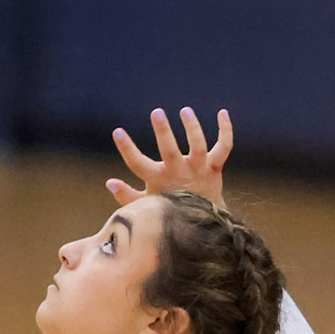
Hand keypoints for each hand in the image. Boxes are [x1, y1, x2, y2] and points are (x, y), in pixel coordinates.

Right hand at [109, 107, 232, 209]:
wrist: (204, 222)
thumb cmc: (170, 209)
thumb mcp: (147, 204)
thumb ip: (127, 195)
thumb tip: (109, 183)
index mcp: (158, 180)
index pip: (138, 163)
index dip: (127, 148)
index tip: (118, 131)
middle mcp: (179, 173)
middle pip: (170, 151)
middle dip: (163, 132)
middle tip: (156, 112)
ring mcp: (199, 169)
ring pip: (199, 146)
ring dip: (193, 128)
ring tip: (185, 111)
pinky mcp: (215, 167)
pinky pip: (224, 147)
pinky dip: (225, 130)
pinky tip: (222, 113)